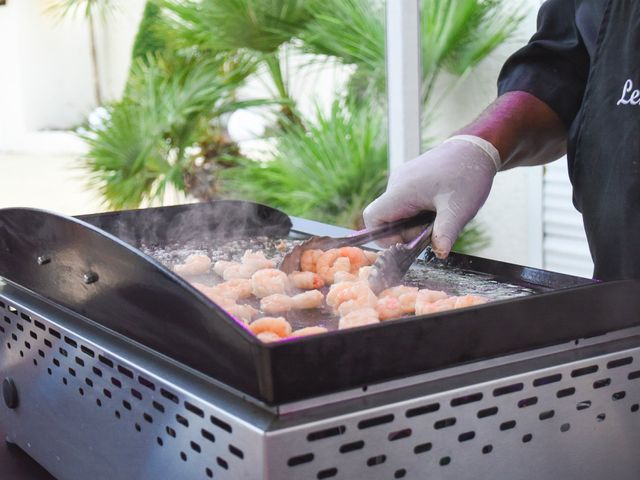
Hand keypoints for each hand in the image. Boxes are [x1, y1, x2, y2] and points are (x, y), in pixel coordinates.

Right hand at [363, 136, 498, 257]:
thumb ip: (445, 233)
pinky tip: (438, 208)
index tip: (408, 243)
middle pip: (386, 219)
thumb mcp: (459, 209)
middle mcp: (396, 184)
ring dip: (414, 222)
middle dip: (406, 232)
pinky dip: (418, 212)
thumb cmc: (467, 175)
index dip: (384, 237)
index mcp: (401, 191)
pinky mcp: (410, 179)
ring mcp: (402, 180)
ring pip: (397, 212)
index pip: (372, 218)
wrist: (477, 147)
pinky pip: (405, 203)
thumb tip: (440, 254)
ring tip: (440, 217)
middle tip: (433, 231)